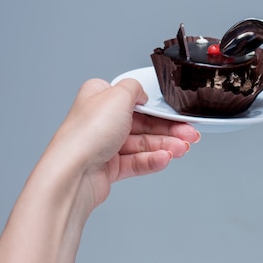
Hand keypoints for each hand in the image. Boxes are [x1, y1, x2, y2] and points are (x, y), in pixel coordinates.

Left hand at [0, 78, 199, 262]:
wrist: (73, 174)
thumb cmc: (87, 134)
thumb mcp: (118, 95)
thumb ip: (135, 88)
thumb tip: (143, 93)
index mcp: (99, 98)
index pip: (136, 100)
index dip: (159, 107)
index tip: (178, 113)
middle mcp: (101, 121)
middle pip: (144, 123)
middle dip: (169, 130)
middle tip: (189, 134)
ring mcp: (105, 146)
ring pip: (143, 144)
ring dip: (165, 146)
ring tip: (181, 149)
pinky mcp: (109, 168)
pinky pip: (137, 162)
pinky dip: (152, 160)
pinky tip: (165, 159)